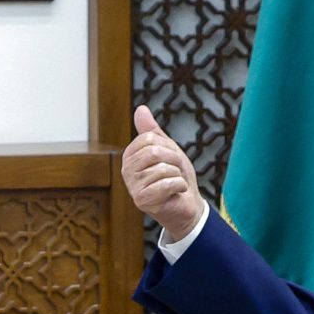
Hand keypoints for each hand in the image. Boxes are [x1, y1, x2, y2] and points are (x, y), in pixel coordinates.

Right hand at [122, 105, 206, 240]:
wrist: (187, 205)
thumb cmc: (176, 177)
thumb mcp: (167, 149)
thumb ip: (152, 132)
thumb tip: (140, 109)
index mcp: (130, 156)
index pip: (150, 139)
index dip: (168, 147)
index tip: (170, 160)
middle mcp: (126, 171)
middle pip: (155, 152)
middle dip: (174, 160)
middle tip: (175, 173)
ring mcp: (132, 186)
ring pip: (164, 168)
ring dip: (178, 176)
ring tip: (174, 185)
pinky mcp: (142, 200)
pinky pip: (168, 183)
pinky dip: (179, 186)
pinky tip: (175, 194)